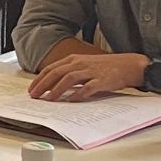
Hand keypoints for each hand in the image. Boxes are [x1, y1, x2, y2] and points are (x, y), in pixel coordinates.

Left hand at [28, 52, 149, 101]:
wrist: (129, 65)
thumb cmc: (105, 67)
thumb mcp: (84, 65)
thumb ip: (70, 73)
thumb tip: (52, 86)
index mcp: (74, 59)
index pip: (51, 68)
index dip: (39, 79)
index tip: (31, 89)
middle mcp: (80, 63)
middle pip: (56, 73)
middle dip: (43, 85)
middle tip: (35, 96)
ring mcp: (91, 71)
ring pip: (69, 78)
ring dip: (57, 89)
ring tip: (49, 99)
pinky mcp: (102, 80)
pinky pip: (87, 87)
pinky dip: (78, 94)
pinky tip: (71, 101)